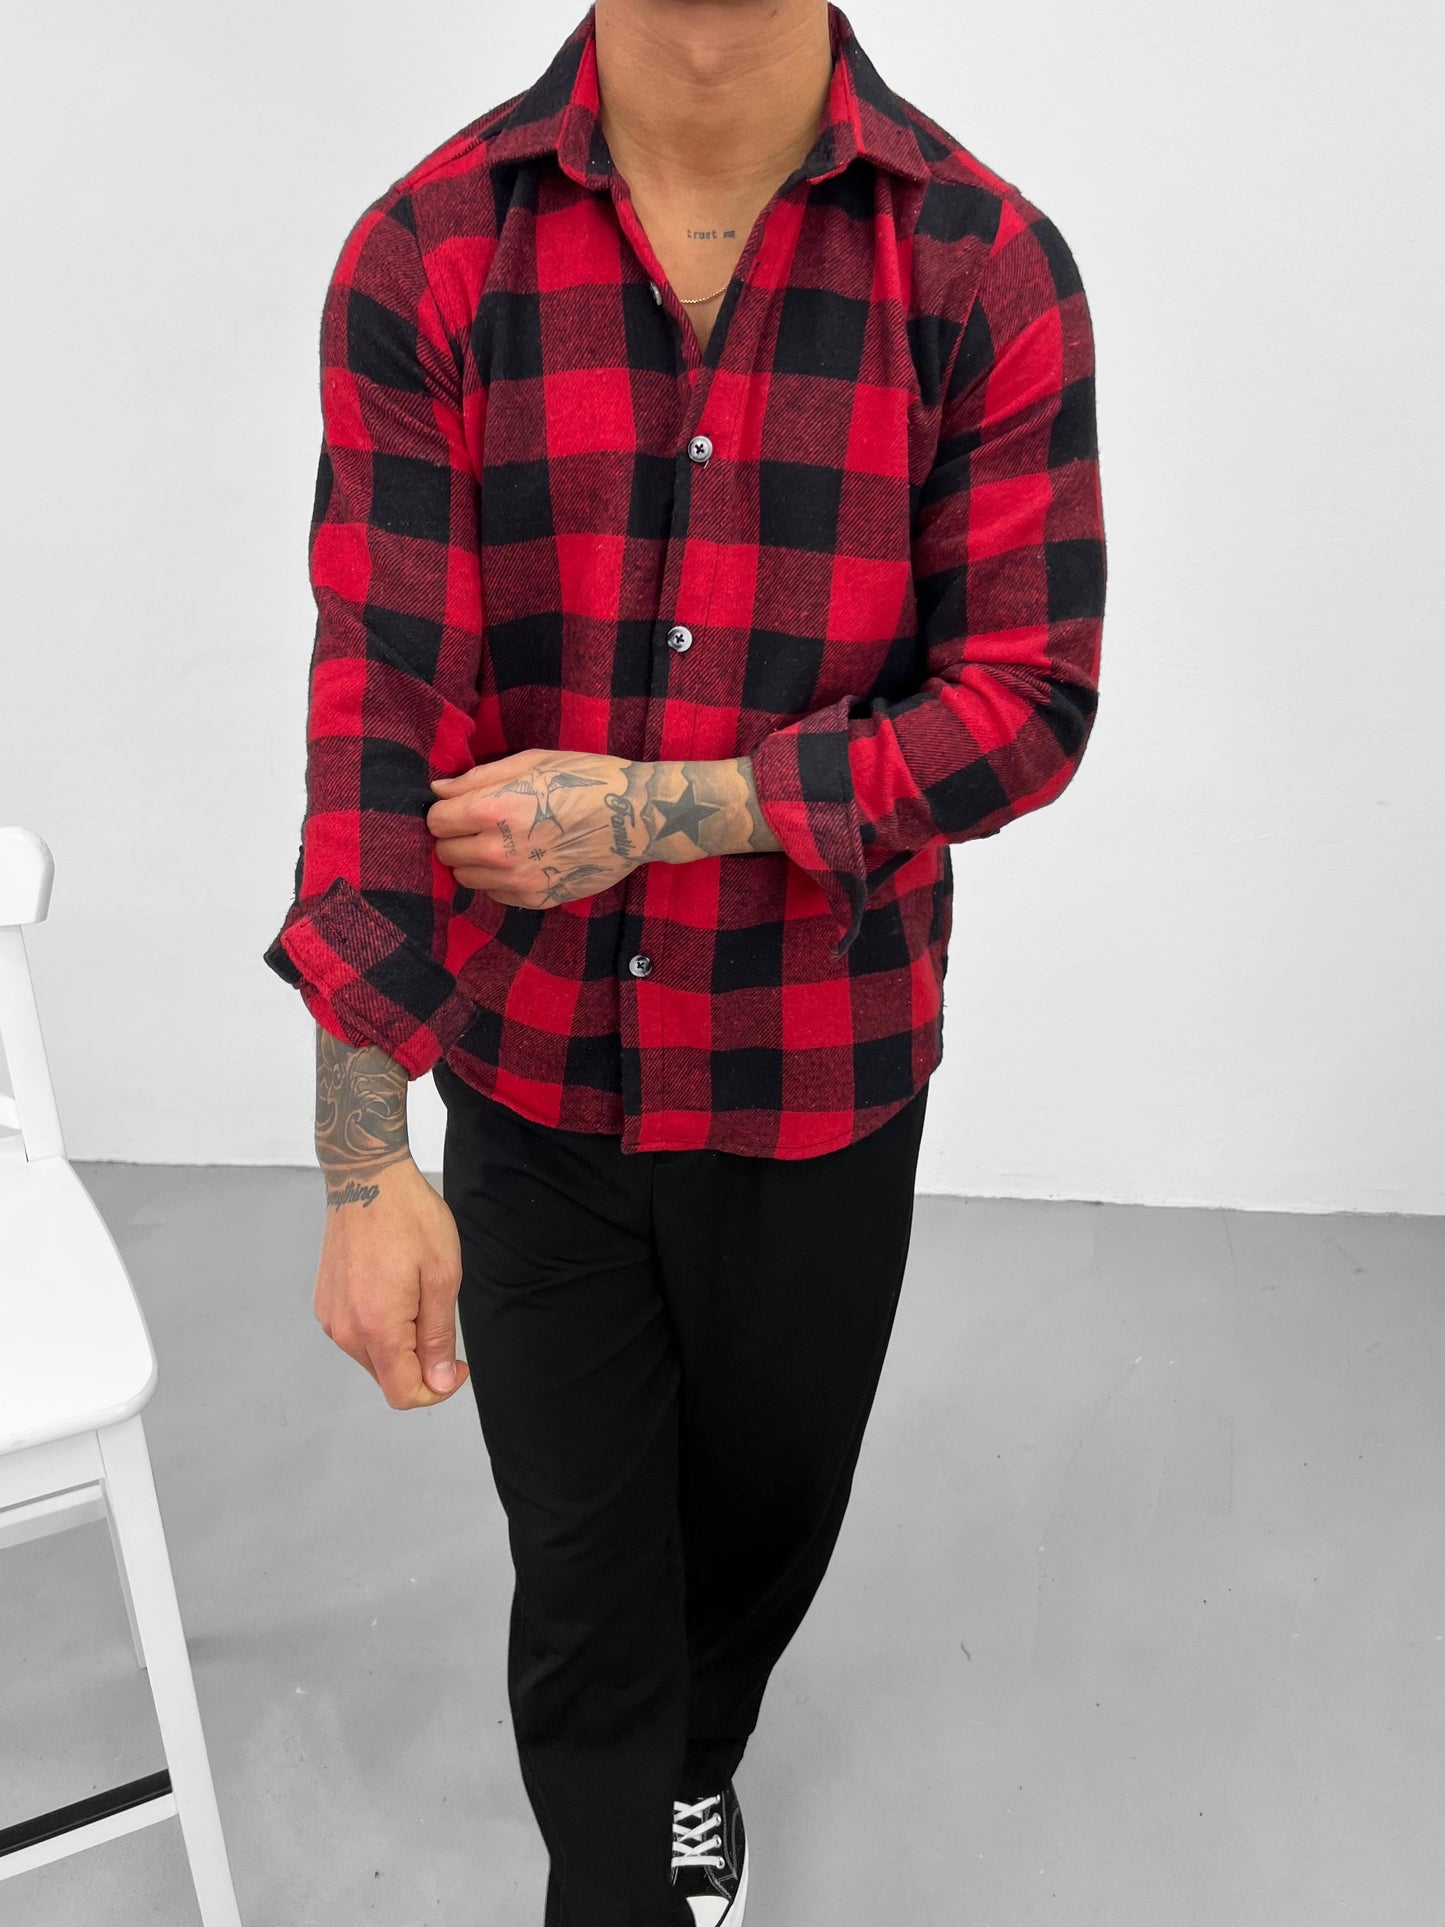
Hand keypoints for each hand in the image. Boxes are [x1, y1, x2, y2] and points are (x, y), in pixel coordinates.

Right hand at [313, 1154, 470, 1409]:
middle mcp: (345, 1330)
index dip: (437, 1389)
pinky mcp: (325, 1303)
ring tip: (416, 1297)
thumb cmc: (410, 1219)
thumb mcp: (443, 1276)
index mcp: (376, 1328)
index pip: (403, 1394)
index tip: (457, 1364)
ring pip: (372, 1358)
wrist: (367, 1179)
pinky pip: (357, 1335)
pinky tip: (394, 1291)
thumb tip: (440, 1381)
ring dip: (400, 1345)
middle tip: (439, 1319)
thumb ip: (439, 1337)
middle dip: (420, 1365)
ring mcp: (331, 1317)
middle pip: (387, 1379)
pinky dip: (381, 1328)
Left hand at [426, 750, 781, 907]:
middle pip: (446, 853)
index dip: (445, 811)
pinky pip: (495, 895)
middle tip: (481, 825)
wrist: (635, 817)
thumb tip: (437, 789)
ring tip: (502, 843)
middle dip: (457, 837)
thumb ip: (478, 778)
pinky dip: (500, 880)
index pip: (436, 821)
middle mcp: (499, 851)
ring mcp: (518, 880)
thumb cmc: (585, 779)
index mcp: (493, 809)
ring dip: (475, 862)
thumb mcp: (531, 762)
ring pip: (466, 879)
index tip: (462, 807)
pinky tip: (523, 860)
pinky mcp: (537, 899)